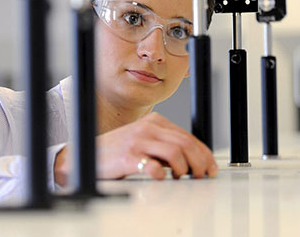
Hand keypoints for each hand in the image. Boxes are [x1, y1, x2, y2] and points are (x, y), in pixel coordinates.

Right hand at [96, 112, 217, 179]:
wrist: (88, 155)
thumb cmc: (117, 151)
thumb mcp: (144, 140)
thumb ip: (165, 144)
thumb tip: (192, 160)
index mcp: (154, 122)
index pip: (188, 136)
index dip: (204, 154)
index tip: (210, 167)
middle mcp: (148, 128)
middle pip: (186, 144)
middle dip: (199, 162)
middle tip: (201, 175)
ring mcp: (138, 141)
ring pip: (175, 153)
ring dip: (184, 169)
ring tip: (180, 177)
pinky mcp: (128, 156)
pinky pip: (154, 166)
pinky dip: (162, 175)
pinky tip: (161, 178)